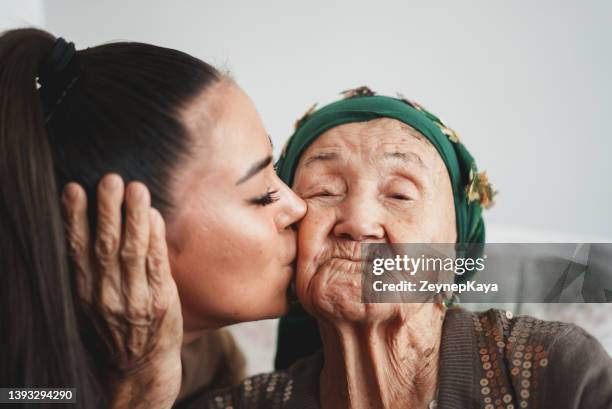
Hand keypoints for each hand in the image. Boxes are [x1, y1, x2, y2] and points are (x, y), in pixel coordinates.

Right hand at [62, 174, 181, 408]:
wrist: (141, 365)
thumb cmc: (118, 325)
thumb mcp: (94, 300)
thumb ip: (93, 268)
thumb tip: (91, 223)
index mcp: (85, 291)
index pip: (77, 249)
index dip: (74, 218)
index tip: (73, 189)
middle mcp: (106, 295)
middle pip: (105, 245)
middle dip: (107, 210)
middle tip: (109, 179)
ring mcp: (134, 299)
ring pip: (132, 251)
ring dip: (133, 217)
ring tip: (135, 188)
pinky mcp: (160, 301)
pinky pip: (157, 264)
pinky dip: (155, 239)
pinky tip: (154, 215)